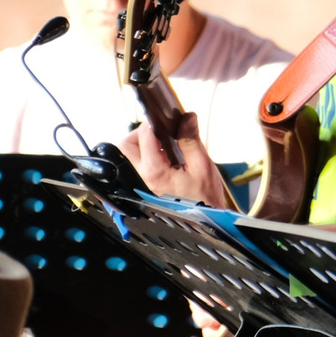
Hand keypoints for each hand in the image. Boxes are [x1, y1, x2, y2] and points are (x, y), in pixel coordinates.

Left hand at [117, 114, 231, 208]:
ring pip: (131, 155)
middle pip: (127, 146)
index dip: (154, 122)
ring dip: (144, 143)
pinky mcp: (151, 183)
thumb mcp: (202, 165)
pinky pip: (142, 163)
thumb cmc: (205, 198)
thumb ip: (191, 140)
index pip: (145, 136)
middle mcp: (145, 176)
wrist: (208, 220)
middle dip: (140, 132)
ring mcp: (145, 181)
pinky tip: (169, 153)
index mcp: (155, 170)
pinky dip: (150, 153)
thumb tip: (187, 118)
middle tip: (160, 128)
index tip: (167, 116)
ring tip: (166, 140)